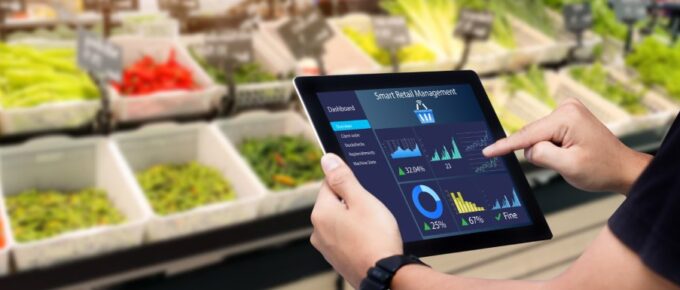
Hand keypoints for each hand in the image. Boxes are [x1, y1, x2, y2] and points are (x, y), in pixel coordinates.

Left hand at [310, 153, 402, 288]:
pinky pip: (346, 238)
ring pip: (342, 222)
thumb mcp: (362, 200)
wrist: (385, 275)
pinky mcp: (338, 259)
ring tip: (374, 227)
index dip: (349, 182)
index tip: (364, 190)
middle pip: (335, 203)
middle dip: (353, 203)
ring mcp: (327, 247)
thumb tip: (327, 159)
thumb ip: (343, 178)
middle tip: (372, 210)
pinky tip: (372, 240)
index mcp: (321, 213)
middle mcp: (318, 231)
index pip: (330, 183)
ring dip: (356, 220)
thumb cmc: (376, 239)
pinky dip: (357, 236)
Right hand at [483, 98, 651, 193]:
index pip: (527, 135)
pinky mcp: (567, 117)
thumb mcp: (568, 167)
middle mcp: (566, 108)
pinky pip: (544, 135)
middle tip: (565, 163)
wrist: (622, 168)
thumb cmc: (601, 169)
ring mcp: (567, 111)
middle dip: (539, 152)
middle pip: (532, 135)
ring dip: (546, 151)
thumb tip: (528, 149)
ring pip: (537, 137)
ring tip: (571, 157)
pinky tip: (569, 152)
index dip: (505, 146)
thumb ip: (541, 155)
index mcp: (566, 117)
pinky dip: (550, 147)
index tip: (486, 152)